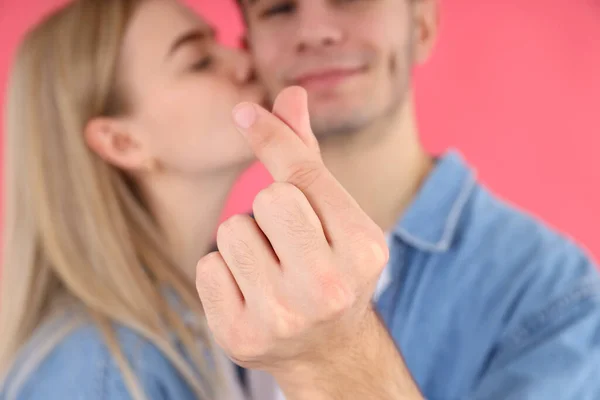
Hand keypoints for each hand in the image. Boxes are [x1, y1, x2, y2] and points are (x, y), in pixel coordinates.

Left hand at [195, 87, 387, 374]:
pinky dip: (224, 273)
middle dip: (270, 211)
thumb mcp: (335, 216)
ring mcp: (282, 317)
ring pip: (232, 231)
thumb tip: (289, 94)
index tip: (244, 112)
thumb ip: (309, 158)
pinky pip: (207, 266)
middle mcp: (328, 287)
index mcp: (362, 249)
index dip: (273, 137)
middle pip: (267, 199)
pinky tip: (251, 294)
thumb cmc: (330, 266)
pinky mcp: (240, 337)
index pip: (305, 175)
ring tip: (272, 271)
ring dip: (245, 242)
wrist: (326, 350)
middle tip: (289, 242)